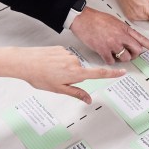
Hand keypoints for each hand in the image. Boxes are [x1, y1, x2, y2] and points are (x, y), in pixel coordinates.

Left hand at [0, 46, 124, 103]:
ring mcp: (67, 54)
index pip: (99, 74)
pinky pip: (65, 58)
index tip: (123, 72)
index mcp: (75, 73)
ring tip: (50, 72)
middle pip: (81, 72)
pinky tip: (49, 65)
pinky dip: (59, 62)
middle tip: (57, 80)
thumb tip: (88, 99)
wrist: (25, 61)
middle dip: (72, 77)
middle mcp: (74, 62)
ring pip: (72, 65)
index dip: (112, 74)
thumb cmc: (39, 76)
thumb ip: (76, 93)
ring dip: (64, 69)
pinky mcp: (61, 48)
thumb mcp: (59, 89)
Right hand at [70, 8, 148, 63]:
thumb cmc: (96, 19)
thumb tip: (128, 39)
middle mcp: (121, 37)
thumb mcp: (115, 21)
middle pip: (136, 51)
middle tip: (130, 55)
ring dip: (122, 59)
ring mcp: (112, 44)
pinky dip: (110, 61)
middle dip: (134, 55)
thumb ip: (123, 31)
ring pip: (125, 58)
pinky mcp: (103, 50)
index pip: (142, 39)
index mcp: (124, 29)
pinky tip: (106, 55)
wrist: (82, 19)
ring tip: (115, 54)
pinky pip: (111, 61)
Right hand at [107, 0, 148, 40]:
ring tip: (140, 3)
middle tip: (147, 2)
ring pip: (146, 18)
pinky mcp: (130, 18)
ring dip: (146, 12)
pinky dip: (140, 13)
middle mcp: (141, 14)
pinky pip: (140, 18)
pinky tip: (136, 5)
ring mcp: (135, 17)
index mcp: (148, 8)